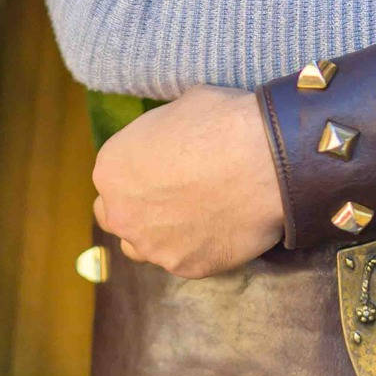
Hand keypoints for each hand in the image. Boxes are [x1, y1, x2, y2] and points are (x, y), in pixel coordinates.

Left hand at [92, 86, 284, 278]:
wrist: (263, 161)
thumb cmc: (219, 121)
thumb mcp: (179, 108)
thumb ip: (160, 135)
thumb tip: (170, 139)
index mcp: (112, 168)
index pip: (112, 177)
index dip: (136, 171)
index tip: (161, 167)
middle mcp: (122, 213)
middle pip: (117, 216)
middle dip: (137, 207)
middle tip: (171, 194)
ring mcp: (152, 246)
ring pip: (144, 246)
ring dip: (159, 234)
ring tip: (193, 215)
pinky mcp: (185, 268)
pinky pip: (184, 259)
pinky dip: (197, 247)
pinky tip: (220, 226)